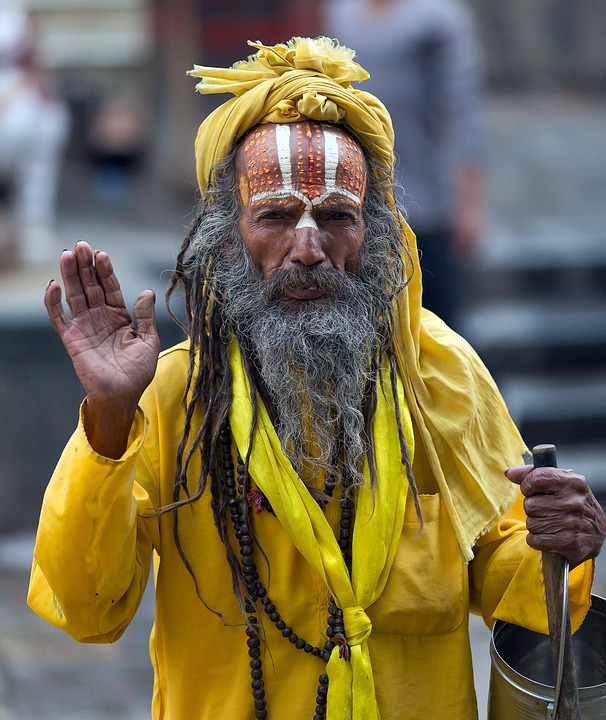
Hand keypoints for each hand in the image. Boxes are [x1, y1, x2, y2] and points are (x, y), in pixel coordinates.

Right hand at [45, 241, 160, 455]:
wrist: (124, 394)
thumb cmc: (138, 371)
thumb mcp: (149, 340)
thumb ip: (145, 316)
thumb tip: (146, 291)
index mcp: (119, 316)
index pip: (110, 288)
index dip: (106, 271)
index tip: (102, 254)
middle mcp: (100, 318)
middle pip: (90, 286)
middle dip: (85, 266)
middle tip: (81, 245)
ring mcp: (85, 327)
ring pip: (74, 296)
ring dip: (69, 276)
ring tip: (67, 255)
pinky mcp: (72, 339)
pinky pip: (59, 318)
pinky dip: (53, 302)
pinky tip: (52, 285)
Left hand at [505, 465, 605, 566]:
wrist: (596, 533)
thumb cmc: (572, 504)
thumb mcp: (559, 483)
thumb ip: (533, 474)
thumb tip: (510, 472)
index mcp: (572, 482)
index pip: (535, 478)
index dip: (528, 486)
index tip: (533, 491)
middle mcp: (574, 501)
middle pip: (529, 505)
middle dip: (533, 509)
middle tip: (547, 511)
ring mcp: (572, 522)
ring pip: (531, 523)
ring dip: (536, 526)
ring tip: (551, 524)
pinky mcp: (569, 542)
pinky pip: (535, 539)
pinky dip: (537, 540)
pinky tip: (550, 536)